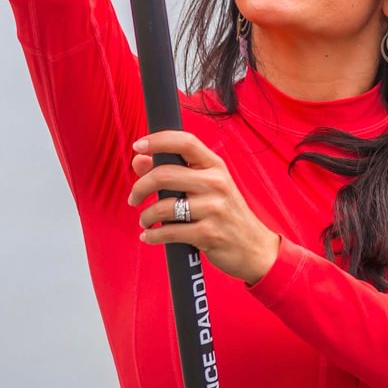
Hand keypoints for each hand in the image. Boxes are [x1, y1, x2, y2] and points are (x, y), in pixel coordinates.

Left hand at [128, 131, 281, 285]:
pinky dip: (153, 235)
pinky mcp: (209, 234)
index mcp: (215, 166)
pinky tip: (150, 236)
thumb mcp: (206, 186)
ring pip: (163, 206)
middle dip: (141, 187)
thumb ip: (173, 170)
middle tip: (134, 198)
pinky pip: (169, 232)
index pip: (185, 142)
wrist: (254, 247)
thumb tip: (139, 161)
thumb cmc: (225, 213)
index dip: (158, 140)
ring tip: (145, 221)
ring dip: (146, 216)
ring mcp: (214, 208)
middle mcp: (216, 183)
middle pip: (165, 174)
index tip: (138, 145)